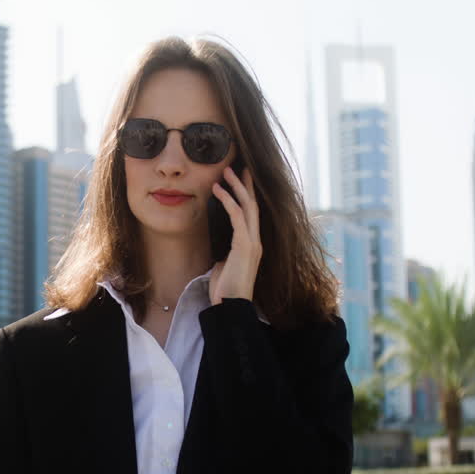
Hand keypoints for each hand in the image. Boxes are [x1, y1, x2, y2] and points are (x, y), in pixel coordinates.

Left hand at [208, 165, 260, 305]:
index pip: (251, 214)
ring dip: (236, 186)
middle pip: (253, 205)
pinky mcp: (245, 246)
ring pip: (247, 206)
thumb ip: (226, 255)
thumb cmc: (226, 290)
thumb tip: (220, 251)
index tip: (242, 179)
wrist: (231, 306)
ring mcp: (253, 242)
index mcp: (252, 245)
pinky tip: (218, 190)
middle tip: (236, 166)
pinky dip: (228, 201)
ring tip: (225, 171)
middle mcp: (256, 240)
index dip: (247, 195)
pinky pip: (237, 217)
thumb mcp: (224, 267)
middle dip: (244, 184)